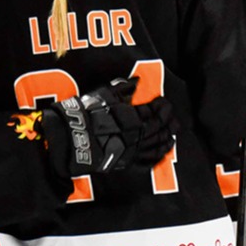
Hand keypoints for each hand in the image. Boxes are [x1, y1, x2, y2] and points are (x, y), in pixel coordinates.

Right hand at [40, 78, 176, 176]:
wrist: (71, 139)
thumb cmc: (86, 115)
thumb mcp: (105, 95)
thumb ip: (124, 88)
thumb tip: (136, 82)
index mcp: (135, 118)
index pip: (157, 112)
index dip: (163, 107)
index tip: (164, 102)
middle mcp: (138, 136)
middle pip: (161, 129)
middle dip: (169, 123)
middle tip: (174, 119)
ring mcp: (133, 151)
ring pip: (157, 146)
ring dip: (167, 140)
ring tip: (172, 135)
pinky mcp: (126, 163)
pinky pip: (148, 162)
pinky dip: (158, 158)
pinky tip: (162, 154)